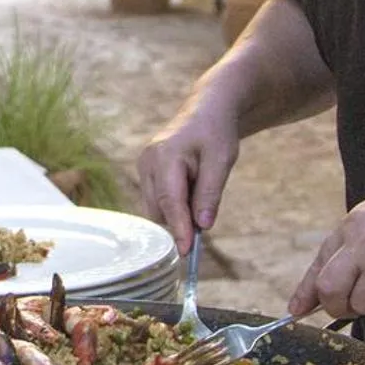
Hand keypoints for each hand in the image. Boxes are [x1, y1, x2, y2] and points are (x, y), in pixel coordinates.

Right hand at [137, 91, 242, 251]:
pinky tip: (190, 187)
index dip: (179, 228)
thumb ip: (210, 193)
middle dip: (181, 219)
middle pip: (159, 208)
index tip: (187, 251)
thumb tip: (203, 226)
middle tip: (206, 214)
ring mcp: (143, 166)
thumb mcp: (221, 161)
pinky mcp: (146, 172)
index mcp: (165, 156)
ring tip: (200, 187)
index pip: (170, 201)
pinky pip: (157, 199)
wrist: (206, 112)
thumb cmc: (215, 134)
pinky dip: (174, 203)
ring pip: (156, 207)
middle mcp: (147, 161)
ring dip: (178, 211)